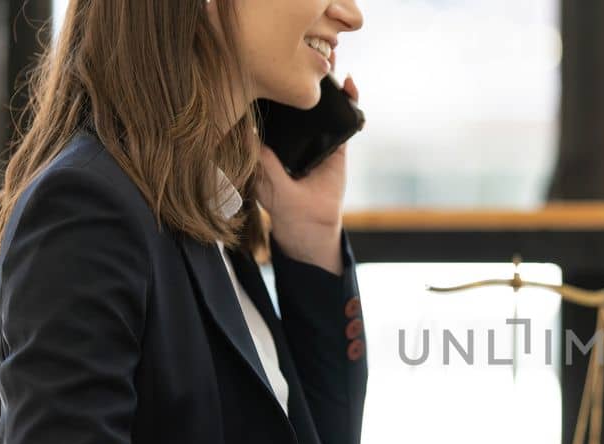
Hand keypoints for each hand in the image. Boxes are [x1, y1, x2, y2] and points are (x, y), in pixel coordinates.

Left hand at [254, 74, 359, 274]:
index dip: (275, 86)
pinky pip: (346, 120)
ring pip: (324, 105)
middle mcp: (295, 135)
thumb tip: (252, 134)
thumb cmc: (284, 207)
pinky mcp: (337, 145)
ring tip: (331, 61)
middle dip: (304, 78)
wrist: (313, 227)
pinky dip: (351, 103)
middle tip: (307, 55)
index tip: (276, 66)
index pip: (274, 108)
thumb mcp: (268, 182)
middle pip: (299, 100)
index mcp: (274, 140)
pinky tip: (350, 86)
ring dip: (328, 84)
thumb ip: (264, 161)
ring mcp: (317, 138)